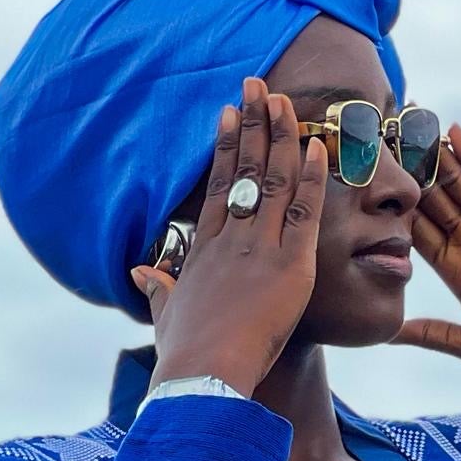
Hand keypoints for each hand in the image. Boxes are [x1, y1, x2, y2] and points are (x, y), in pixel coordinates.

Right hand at [130, 79, 328, 396]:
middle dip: (253, 124)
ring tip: (285, 100)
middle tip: (258, 85)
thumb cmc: (183, 355)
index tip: (230, 113)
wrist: (202, 375)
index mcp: (203, 252)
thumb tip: (141, 273)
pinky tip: (319, 148)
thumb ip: (157, 289)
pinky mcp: (289, 268)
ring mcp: (259, 250)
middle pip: (244, 170)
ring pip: (273, 182)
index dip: (225, 147)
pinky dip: (312, 179)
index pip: (218, 187)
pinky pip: (304, 214)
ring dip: (281, 137)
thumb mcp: (165, 315)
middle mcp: (230, 241)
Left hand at [397, 126, 460, 387]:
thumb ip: (434, 334)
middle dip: (407, 175)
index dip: (392, 212)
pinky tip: (451, 133)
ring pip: (459, 184)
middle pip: (433, 201)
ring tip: (406, 125)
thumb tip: (389, 335)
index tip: (362, 190)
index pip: (418, 233)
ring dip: (434, 156)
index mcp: (459, 274)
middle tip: (376, 142)